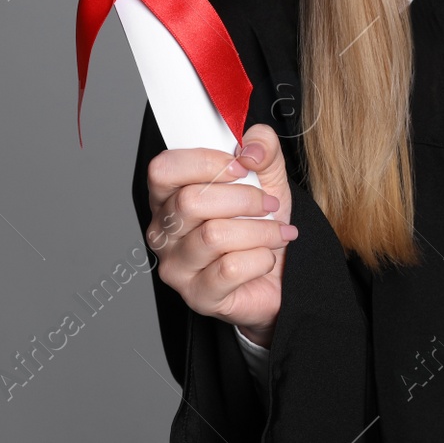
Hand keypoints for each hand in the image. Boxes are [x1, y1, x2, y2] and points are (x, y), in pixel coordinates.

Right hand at [145, 123, 295, 345]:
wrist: (280, 274)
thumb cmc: (260, 223)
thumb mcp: (268, 175)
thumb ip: (261, 147)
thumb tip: (250, 148)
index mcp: (169, 196)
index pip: (164, 169)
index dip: (205, 162)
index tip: (241, 166)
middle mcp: (163, 232)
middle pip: (190, 202)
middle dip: (243, 198)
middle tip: (268, 204)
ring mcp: (176, 267)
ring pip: (214, 235)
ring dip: (259, 231)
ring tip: (275, 232)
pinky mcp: (197, 296)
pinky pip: (230, 269)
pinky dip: (261, 259)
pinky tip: (265, 258)